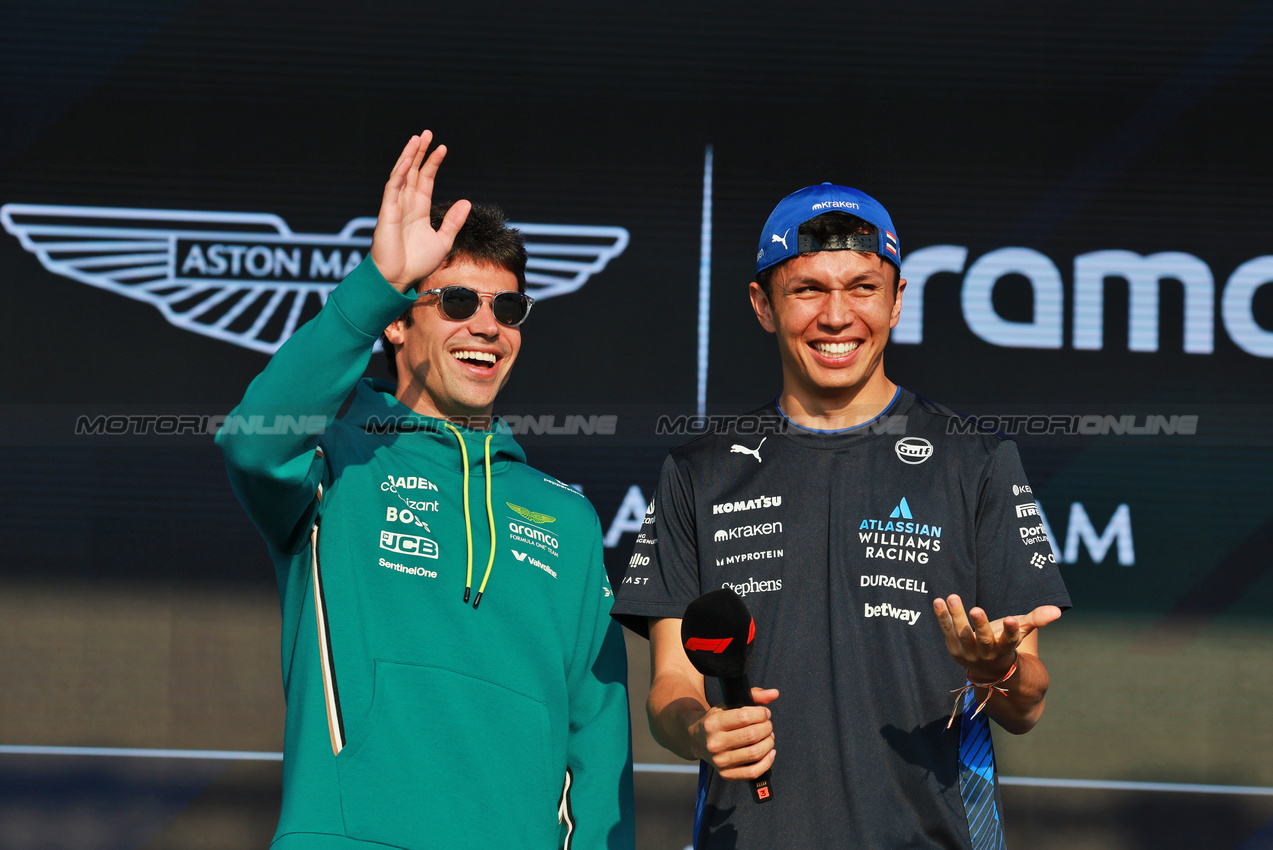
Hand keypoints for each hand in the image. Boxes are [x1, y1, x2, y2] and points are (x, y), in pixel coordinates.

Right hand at [370, 131, 471, 290]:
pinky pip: (393, 187)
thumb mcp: (443, 240)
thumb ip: (453, 221)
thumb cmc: (417, 262)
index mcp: (418, 209)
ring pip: (402, 173)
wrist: (399, 277)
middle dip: (420, 152)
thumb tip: (466, 201)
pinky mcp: (387, 211)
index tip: (443, 148)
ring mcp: (395, 205)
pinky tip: (408, 159)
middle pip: (414, 171)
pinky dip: (400, 172)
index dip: (433, 163)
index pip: (426, 179)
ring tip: (418, 138)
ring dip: (409, 155)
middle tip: (427, 133)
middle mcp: (406, 203)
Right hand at [690, 688, 778, 780]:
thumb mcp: (728, 705)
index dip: (761, 713)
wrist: (696, 740)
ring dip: (769, 743)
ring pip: (755, 753)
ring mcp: (720, 761)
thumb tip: (775, 693)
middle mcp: (715, 743)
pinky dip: (767, 762)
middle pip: (752, 735)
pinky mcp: (726, 774)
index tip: (765, 713)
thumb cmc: (717, 721)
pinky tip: (769, 753)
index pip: (744, 717)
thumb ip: (753, 696)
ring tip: (768, 737)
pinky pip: (753, 772)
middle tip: (767, 724)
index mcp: (713, 723)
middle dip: (767, 727)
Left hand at [932, 595, 1060, 680]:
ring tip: (953, 597)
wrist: (987, 670)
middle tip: (976, 609)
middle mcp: (988, 653)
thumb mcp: (1022, 631)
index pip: (1012, 640)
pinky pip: (947, 631)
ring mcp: (969, 653)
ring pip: (963, 634)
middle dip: (981, 625)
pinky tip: (938, 601)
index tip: (1012, 619)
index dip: (1012, 630)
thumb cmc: (1005, 643)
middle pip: (984, 639)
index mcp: (1007, 649)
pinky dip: (942, 617)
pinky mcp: (954, 649)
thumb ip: (1037, 618)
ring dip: (957, 616)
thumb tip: (1057, 610)